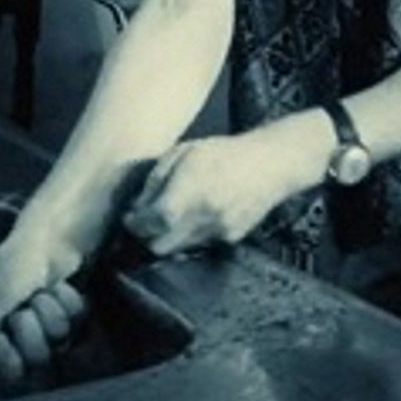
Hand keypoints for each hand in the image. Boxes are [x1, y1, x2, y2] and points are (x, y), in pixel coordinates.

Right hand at [0, 218, 87, 393]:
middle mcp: (26, 343)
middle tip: (22, 311)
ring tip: (39, 294)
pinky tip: (56, 287)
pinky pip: (75, 321)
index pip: (9, 375)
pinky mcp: (76, 319)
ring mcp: (52, 332)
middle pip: (37, 360)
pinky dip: (64, 300)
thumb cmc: (12, 270)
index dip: (6, 356)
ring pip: (57, 340)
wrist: (45, 241)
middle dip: (29, 330)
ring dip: (46, 311)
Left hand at [120, 117, 327, 255]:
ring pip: (179, 248)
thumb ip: (155, 180)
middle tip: (145, 222)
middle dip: (147, 236)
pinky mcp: (231, 238)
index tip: (129, 218)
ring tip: (171, 216)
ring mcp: (219, 229)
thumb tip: (136, 209)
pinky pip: (200, 243)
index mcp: (190, 189)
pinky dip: (191, 234)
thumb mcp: (183, 152)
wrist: (270, 164)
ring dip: (168, 237)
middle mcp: (204, 214)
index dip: (134, 223)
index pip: (151, 221)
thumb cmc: (222, 152)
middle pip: (160, 245)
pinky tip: (197, 215)